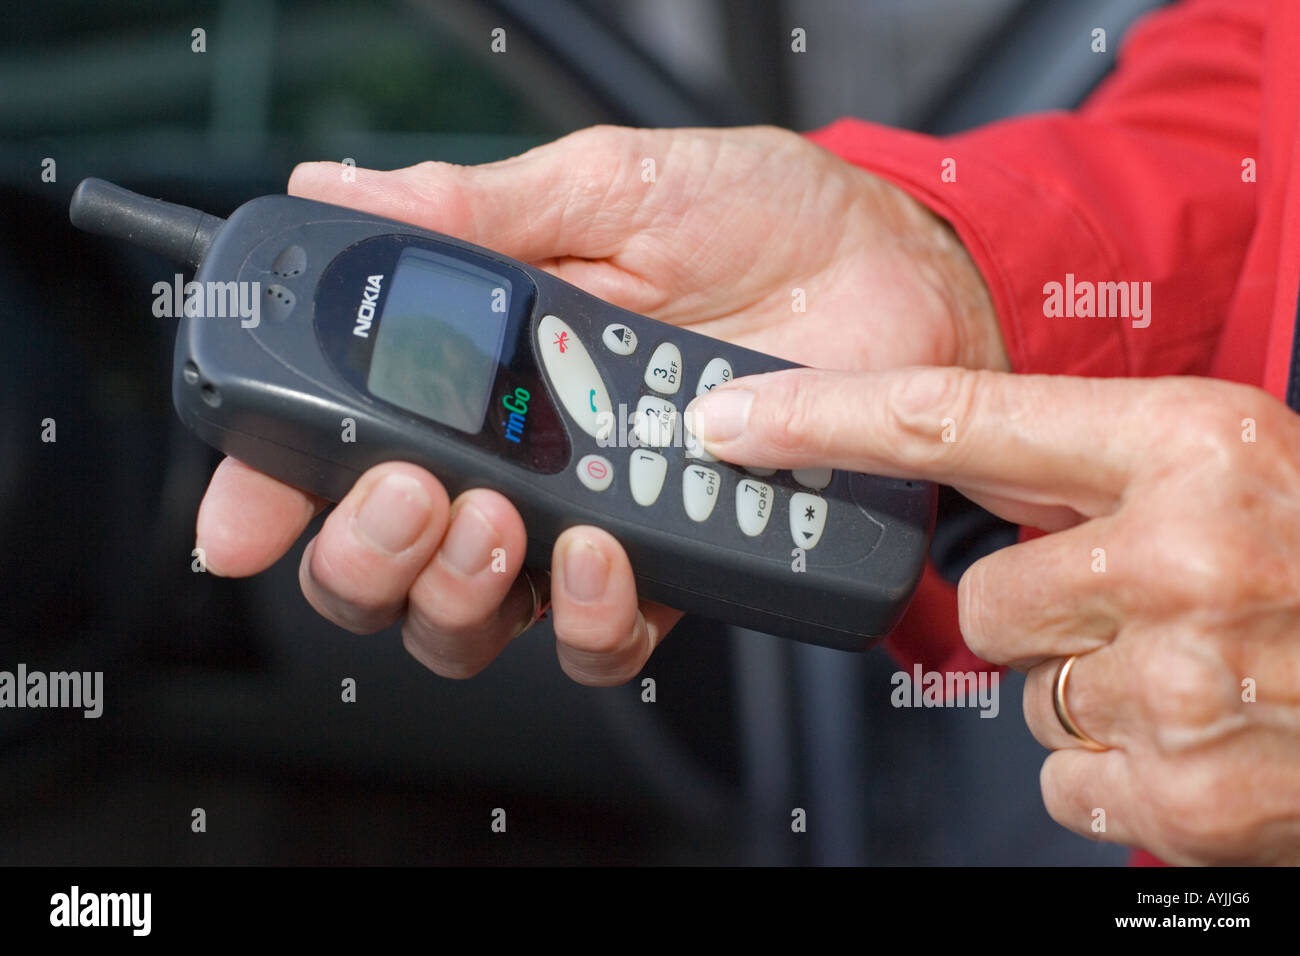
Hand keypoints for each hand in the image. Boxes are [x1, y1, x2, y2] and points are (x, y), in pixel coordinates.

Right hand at [197, 125, 1003, 684]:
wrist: (896, 268)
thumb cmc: (760, 218)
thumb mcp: (610, 186)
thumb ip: (479, 207)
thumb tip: (341, 191)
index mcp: (481, 364)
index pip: (345, 440)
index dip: (275, 485)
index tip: (245, 515)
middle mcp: (519, 454)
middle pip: (388, 559)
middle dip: (366, 553)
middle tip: (410, 494)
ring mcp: (589, 520)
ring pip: (474, 620)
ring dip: (457, 595)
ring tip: (501, 519)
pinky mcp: (672, 564)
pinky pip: (602, 640)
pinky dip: (589, 619)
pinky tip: (608, 549)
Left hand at [687, 366, 1299, 863]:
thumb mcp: (1233, 461)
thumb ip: (1096, 465)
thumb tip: (959, 476)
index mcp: (1189, 445)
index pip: (953, 418)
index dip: (824, 417)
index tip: (733, 418)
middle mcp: (1179, 555)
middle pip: (981, 600)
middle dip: (1041, 612)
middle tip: (1139, 605)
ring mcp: (1180, 683)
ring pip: (1024, 694)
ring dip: (1091, 687)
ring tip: (1193, 666)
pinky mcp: (1182, 790)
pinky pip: (1061, 776)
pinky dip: (1116, 762)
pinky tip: (1198, 733)